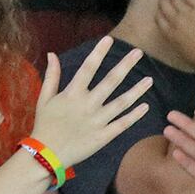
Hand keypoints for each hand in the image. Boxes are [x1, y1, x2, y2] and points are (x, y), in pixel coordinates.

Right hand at [31, 39, 152, 170]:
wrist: (46, 154)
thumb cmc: (45, 125)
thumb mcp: (44, 98)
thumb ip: (52, 76)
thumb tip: (52, 54)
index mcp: (72, 93)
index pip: (88, 68)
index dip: (99, 53)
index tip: (110, 39)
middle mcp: (87, 105)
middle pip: (111, 81)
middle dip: (126, 65)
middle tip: (139, 52)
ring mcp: (97, 121)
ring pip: (122, 103)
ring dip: (137, 90)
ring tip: (150, 80)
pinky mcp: (103, 137)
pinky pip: (122, 124)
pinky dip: (135, 116)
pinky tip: (146, 106)